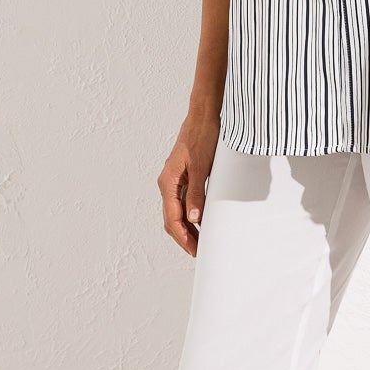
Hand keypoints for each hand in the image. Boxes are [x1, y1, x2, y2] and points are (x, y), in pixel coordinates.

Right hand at [158, 112, 219, 257]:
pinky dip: (189, 216)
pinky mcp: (182, 178)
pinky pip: (181, 203)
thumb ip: (196, 193)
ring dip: (186, 229)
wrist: (202, 117)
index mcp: (168, 182)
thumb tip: (193, 219)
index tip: (194, 250)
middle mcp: (167, 183)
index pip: (172, 218)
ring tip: (200, 242)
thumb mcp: (201, 167)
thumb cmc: (201, 137)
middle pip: (171, 219)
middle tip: (198, 252)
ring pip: (175, 213)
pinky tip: (200, 223)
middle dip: (183, 238)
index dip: (183, 237)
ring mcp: (173, 181)